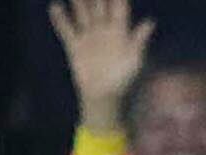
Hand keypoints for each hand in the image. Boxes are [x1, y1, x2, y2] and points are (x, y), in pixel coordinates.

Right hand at [49, 0, 154, 131]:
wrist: (104, 95)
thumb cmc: (123, 77)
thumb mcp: (134, 58)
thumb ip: (139, 39)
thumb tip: (150, 22)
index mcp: (119, 29)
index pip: (119, 6)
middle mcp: (103, 28)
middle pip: (98, 5)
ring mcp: (88, 35)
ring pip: (82, 13)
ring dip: (78, 2)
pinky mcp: (75, 45)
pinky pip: (66, 29)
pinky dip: (60, 19)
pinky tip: (55, 6)